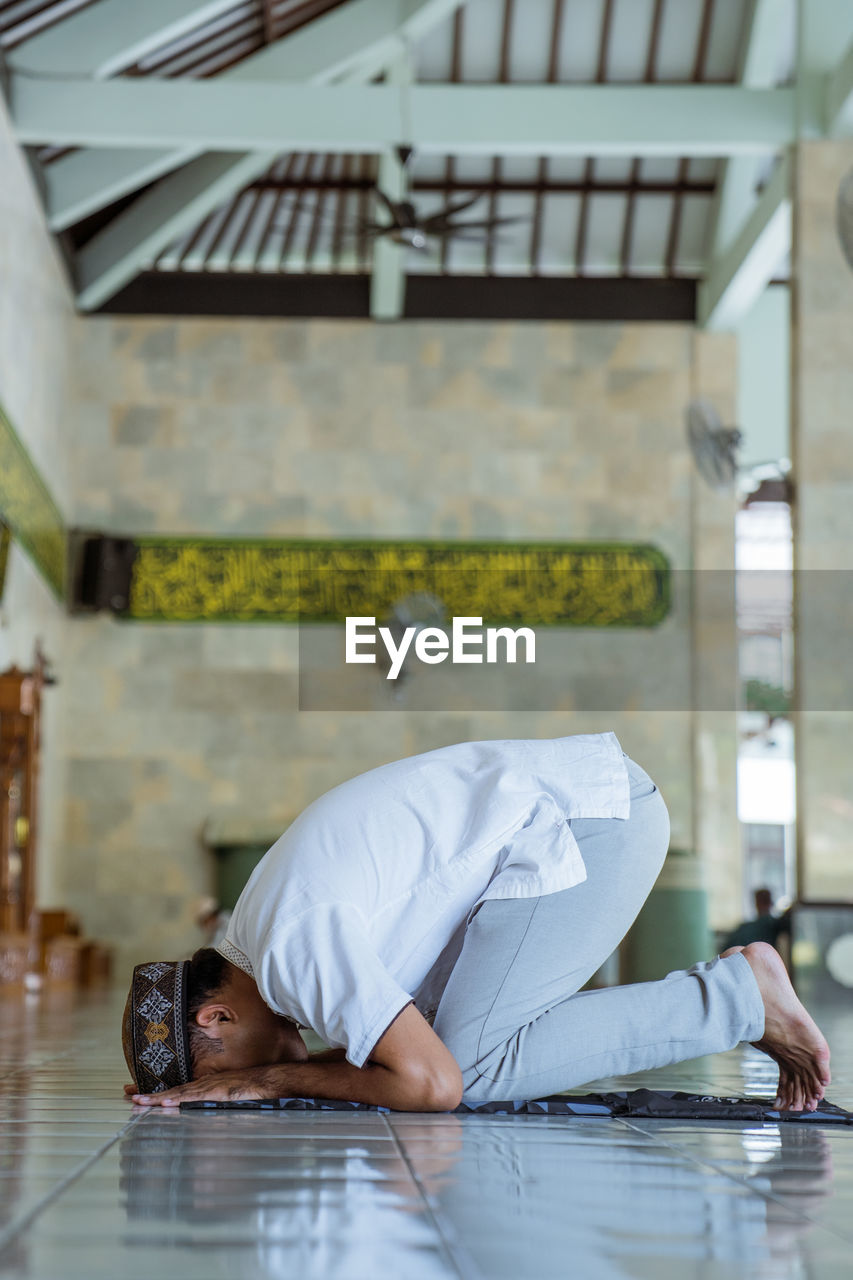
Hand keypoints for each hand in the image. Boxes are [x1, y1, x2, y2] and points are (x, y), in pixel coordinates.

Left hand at [132, 1068, 275, 1106]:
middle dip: (149, 1093)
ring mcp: (212, 1087)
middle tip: (127, 1094)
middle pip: (172, 1090)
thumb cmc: (257, 1091)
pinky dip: (179, 1099)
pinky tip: (167, 1102)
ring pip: (179, 1093)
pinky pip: (196, 1097)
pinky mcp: (220, 1092)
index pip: (177, 1091)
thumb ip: (218, 1107)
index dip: (157, 1094)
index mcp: (207, 1088)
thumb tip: (204, 1132)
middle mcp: (206, 1085)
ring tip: (138, 1100)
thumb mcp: (233, 1100)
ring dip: (158, 1097)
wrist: (276, 1081)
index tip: (137, 1094)